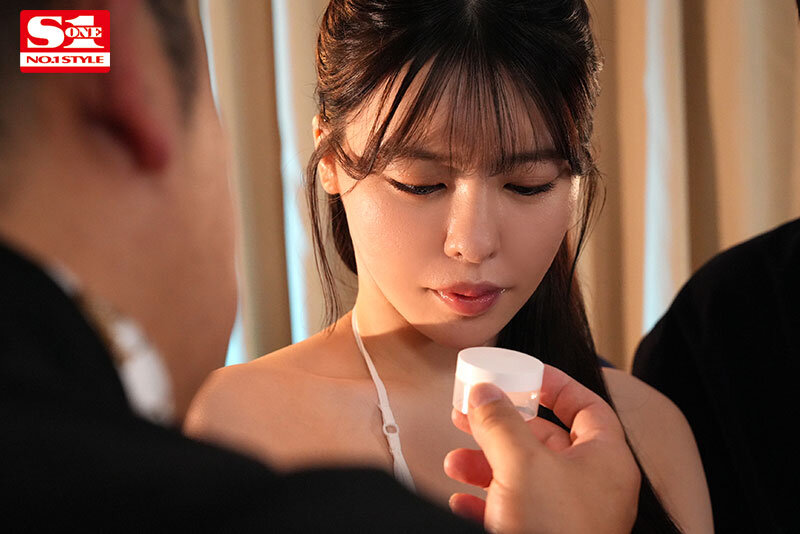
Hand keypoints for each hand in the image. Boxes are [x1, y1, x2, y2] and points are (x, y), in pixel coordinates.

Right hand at [444, 364, 639, 533]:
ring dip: (485, 465)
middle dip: (502, 428)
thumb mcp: (521, 463)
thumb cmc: (553, 531)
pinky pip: (516, 509)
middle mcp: (593, 485)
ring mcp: (572, 515)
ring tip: (456, 462)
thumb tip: (484, 392)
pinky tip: (463, 499)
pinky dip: (488, 500)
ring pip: (525, 476)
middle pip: (545, 440)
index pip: (587, 406)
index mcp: (605, 459)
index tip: (526, 374)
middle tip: (472, 414)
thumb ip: (500, 421)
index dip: (556, 385)